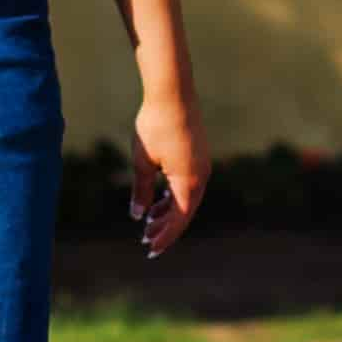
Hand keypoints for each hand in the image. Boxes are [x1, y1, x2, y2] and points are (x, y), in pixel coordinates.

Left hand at [124, 81, 206, 257]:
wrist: (173, 93)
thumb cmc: (154, 126)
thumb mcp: (143, 161)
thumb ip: (142, 191)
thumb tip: (138, 215)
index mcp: (188, 181)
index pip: (178, 219)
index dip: (164, 237)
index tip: (150, 249)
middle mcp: (201, 176)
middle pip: (185, 212)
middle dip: (166, 228)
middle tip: (146, 241)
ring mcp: (203, 165)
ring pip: (188, 198)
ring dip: (170, 212)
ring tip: (149, 221)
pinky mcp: (199, 155)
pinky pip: (189, 185)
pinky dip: (175, 196)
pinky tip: (159, 200)